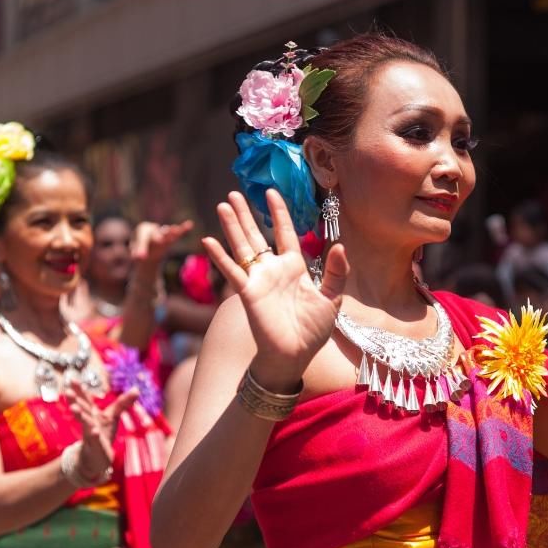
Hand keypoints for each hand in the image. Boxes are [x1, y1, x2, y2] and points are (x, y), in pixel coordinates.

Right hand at [65, 380, 138, 479]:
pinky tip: (94, 431)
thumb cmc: (102, 435)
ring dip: (80, 416)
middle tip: (67, 392)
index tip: (72, 379)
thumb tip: (137, 389)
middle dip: (75, 401)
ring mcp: (91, 436)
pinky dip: (94, 436)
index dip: (79, 390)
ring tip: (74, 408)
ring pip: (85, 424)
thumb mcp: (112, 417)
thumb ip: (123, 403)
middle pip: (82, 410)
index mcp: (91, 414)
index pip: (85, 400)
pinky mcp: (97, 448)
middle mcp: (89, 423)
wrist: (96, 460)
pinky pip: (95, 441)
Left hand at [132, 220, 193, 265]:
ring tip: (175, 229)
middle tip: (158, 240)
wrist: (148, 251)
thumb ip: (138, 254)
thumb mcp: (137, 254)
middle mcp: (154, 228)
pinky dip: (183, 229)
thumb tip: (139, 258)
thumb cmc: (141, 251)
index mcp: (143, 229)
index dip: (141, 246)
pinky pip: (178, 233)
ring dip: (171, 232)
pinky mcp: (172, 237)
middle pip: (156, 233)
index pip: (142, 236)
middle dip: (157, 236)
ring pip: (168, 233)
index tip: (140, 257)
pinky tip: (190, 224)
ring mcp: (163, 232)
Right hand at [202, 189, 347, 389]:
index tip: (271, 192)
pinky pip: (232, 270)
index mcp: (294, 268)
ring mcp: (259, 280)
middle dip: (246, 214)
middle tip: (234, 193)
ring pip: (243, 247)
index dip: (278, 213)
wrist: (295, 355)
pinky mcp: (248, 293)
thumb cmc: (313, 331)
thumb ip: (335, 272)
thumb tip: (340, 245)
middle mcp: (273, 270)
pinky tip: (207, 240)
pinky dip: (220, 256)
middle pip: (257, 235)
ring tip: (223, 205)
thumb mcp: (332, 299)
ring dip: (232, 226)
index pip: (284, 233)